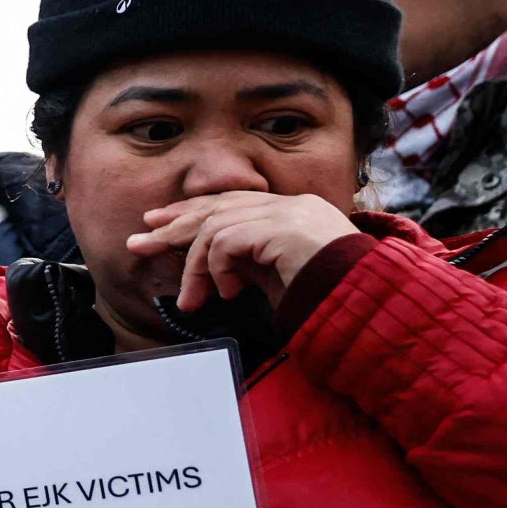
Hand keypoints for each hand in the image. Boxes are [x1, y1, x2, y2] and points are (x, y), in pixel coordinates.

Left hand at [129, 190, 354, 312]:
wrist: (366, 304)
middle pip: (217, 207)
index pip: (230, 203)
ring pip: (215, 227)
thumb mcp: (276, 278)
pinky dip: (216, 268)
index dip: (191, 212)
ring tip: (190, 298)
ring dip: (194, 266)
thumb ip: (247, 264)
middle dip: (173, 225)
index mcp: (291, 212)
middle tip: (140, 242)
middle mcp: (290, 206)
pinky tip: (224, 293)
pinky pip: (226, 242)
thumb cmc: (326, 298)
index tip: (159, 224)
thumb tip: (207, 269)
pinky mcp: (283, 229)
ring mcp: (289, 214)